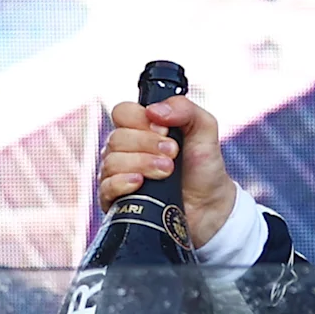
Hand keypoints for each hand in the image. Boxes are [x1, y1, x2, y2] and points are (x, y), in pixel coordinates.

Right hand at [97, 95, 234, 242]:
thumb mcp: (204, 128)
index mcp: (141, 128)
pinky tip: (140, 183)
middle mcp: (125, 149)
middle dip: (148, 145)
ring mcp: (118, 174)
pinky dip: (122, 182)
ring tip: (166, 172)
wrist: (209, 205)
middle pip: (116, 138)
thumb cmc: (203, 167)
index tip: (165, 131)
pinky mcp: (116, 199)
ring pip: (111, 161)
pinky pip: (105, 186)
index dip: (141, 120)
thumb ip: (184, 108)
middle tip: (173, 155)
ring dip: (142, 164)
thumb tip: (154, 110)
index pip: (122, 112)